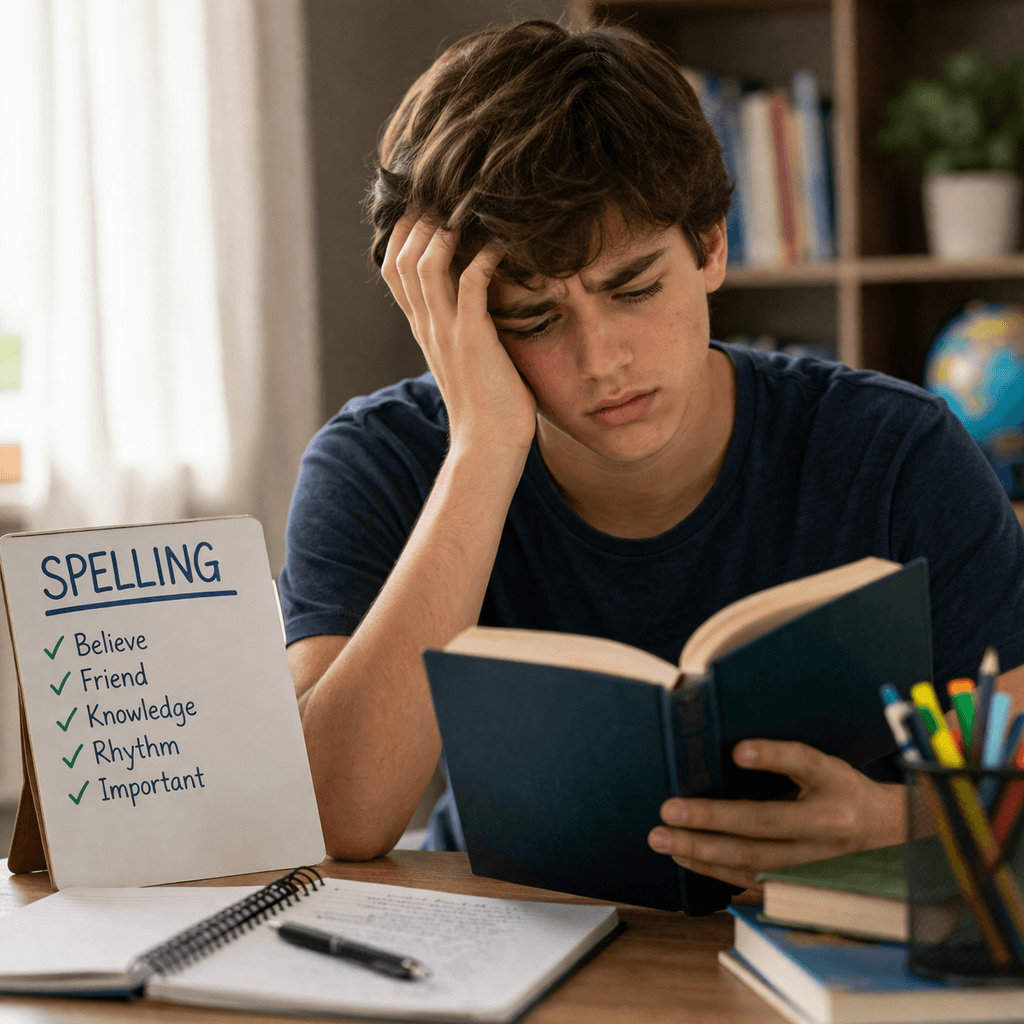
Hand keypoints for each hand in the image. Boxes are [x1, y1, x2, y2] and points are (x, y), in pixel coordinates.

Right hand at [381, 212, 537, 455]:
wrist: (487, 446)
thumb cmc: (488, 406)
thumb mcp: (467, 358)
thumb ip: (466, 326)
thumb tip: (484, 300)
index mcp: (423, 329)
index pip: (393, 270)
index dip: (403, 233)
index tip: (427, 207)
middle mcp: (427, 326)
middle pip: (401, 257)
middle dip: (419, 220)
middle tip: (448, 194)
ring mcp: (446, 331)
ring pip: (425, 263)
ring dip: (445, 229)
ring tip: (470, 208)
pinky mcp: (473, 338)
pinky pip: (470, 283)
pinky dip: (483, 256)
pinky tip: (502, 243)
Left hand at [647, 739, 905, 890]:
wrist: (885, 834)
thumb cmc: (838, 789)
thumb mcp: (823, 764)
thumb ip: (785, 759)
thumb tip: (723, 750)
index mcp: (834, 782)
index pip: (803, 762)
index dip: (772, 756)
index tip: (738, 751)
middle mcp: (827, 823)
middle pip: (764, 821)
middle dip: (711, 817)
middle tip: (669, 809)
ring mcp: (815, 859)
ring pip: (753, 860)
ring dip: (702, 850)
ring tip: (664, 838)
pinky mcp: (802, 883)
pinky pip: (751, 880)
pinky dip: (713, 870)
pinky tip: (684, 856)